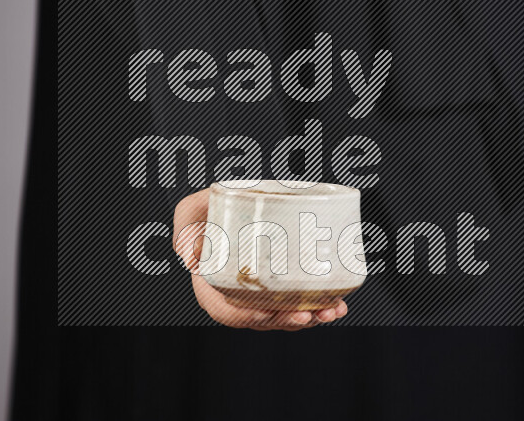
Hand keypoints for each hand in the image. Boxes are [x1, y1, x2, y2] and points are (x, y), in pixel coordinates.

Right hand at [173, 189, 347, 330]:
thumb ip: (186, 226)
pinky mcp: (284, 285)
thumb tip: (191, 254)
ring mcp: (263, 292)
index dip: (245, 316)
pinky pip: (301, 302)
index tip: (266, 312)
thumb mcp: (191, 211)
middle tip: (308, 314)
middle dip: (287, 321)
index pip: (225, 310)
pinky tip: (338, 304)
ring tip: (332, 310)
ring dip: (311, 318)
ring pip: (286, 315)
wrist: (238, 201)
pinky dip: (320, 306)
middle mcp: (239, 294)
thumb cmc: (211, 209)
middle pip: (262, 319)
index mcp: (213, 284)